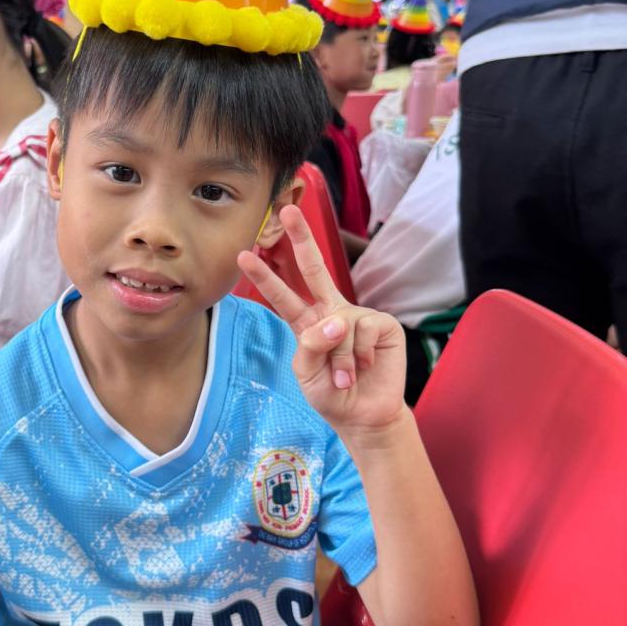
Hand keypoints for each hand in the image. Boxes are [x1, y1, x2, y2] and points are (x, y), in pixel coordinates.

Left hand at [236, 205, 406, 435]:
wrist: (363, 414)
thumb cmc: (331, 394)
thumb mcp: (306, 374)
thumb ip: (310, 345)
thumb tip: (335, 321)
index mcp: (307, 323)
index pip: (283, 296)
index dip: (264, 276)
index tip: (243, 255)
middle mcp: (331, 313)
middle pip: (314, 268)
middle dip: (302, 238)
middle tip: (286, 210)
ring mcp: (357, 316)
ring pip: (340, 325)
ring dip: (341, 359)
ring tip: (346, 377)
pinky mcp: (383, 324)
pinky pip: (364, 332)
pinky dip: (360, 355)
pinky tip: (365, 367)